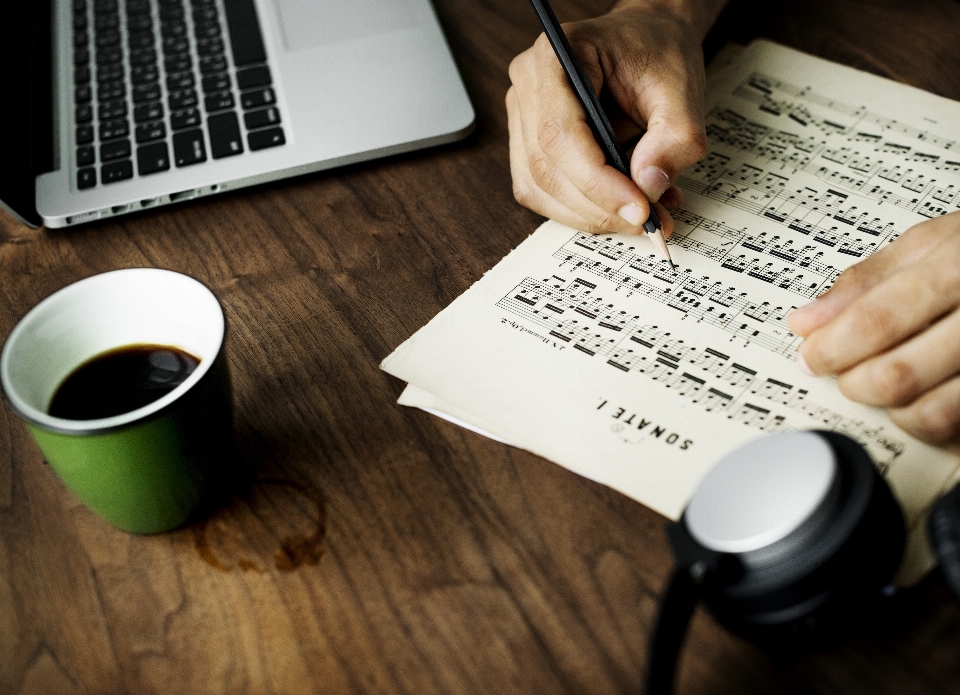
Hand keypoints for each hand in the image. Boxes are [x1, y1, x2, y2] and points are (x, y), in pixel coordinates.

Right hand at [506, 0, 726, 235]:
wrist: (647, 42)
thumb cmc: (657, 52)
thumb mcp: (682, 87)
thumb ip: (675, 136)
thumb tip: (649, 186)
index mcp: (557, 55)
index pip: (560, 134)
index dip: (597, 182)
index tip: (640, 209)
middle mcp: (528, 84)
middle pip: (546, 168)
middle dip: (598, 206)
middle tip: (650, 220)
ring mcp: (521, 116)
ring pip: (540, 188)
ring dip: (590, 214)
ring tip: (643, 213)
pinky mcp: (527, 145)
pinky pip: (543, 194)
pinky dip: (582, 210)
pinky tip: (620, 205)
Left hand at [789, 211, 959, 447]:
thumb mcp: (933, 242)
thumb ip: (867, 281)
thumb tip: (808, 321)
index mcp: (955, 270)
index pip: (876, 322)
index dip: (832, 347)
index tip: (810, 357)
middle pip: (898, 375)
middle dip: (855, 384)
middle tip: (847, 375)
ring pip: (932, 414)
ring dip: (894, 411)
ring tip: (889, 388)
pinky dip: (935, 427)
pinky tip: (927, 400)